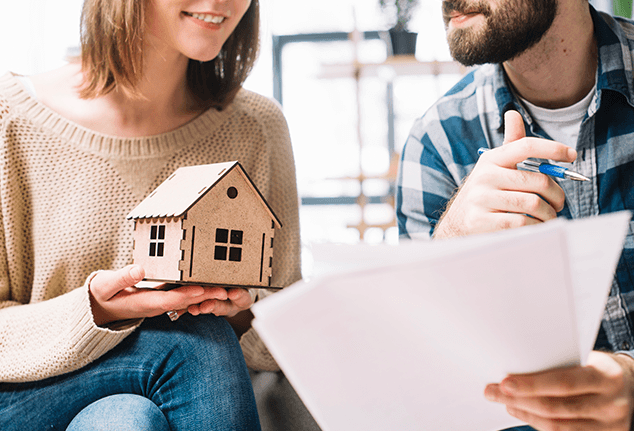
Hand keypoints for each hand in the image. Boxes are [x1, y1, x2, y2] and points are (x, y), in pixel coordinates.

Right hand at [88, 265, 254, 325]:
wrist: (98, 309)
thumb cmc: (100, 295)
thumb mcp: (104, 286)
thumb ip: (121, 278)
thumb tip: (139, 269)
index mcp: (143, 303)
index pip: (169, 301)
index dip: (186, 295)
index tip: (202, 288)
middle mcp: (156, 306)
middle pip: (185, 301)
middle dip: (205, 296)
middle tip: (227, 289)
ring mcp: (160, 303)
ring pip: (188, 300)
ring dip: (207, 294)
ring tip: (228, 286)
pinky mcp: (162, 298)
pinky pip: (184, 296)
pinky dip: (198, 291)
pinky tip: (212, 283)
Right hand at [433, 110, 575, 238]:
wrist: (457, 222)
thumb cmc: (485, 192)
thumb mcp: (494, 167)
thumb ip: (511, 145)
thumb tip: (513, 114)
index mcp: (491, 159)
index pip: (526, 146)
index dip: (553, 148)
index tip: (571, 155)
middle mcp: (485, 176)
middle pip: (538, 181)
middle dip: (557, 195)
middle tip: (559, 203)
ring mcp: (481, 199)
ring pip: (533, 203)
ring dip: (549, 213)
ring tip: (549, 216)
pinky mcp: (481, 221)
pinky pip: (521, 222)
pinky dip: (536, 226)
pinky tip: (536, 225)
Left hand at [484, 351, 633, 429]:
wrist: (630, 386)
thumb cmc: (597, 367)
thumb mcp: (586, 358)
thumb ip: (559, 363)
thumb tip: (516, 365)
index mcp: (605, 375)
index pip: (563, 382)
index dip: (531, 384)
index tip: (505, 382)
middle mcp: (610, 403)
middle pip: (556, 407)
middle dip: (519, 399)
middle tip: (493, 392)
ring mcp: (608, 424)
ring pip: (557, 425)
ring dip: (524, 413)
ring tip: (505, 401)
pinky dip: (537, 423)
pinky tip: (522, 412)